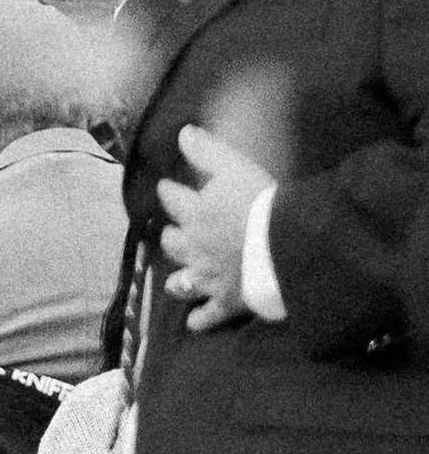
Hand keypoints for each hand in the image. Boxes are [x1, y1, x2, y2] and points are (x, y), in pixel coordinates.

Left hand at [157, 125, 271, 331]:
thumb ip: (207, 150)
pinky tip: (195, 321)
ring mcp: (208, 278)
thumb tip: (183, 132)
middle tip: (178, 232)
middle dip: (173, 236)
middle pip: (172, 241)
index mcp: (195, 213)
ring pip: (181, 281)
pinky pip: (207, 316)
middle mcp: (194, 247)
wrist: (285, 247)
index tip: (168, 186)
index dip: (170, 191)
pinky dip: (200, 319)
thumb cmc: (261, 202)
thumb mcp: (234, 166)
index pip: (172, 198)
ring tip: (180, 277)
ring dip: (179, 278)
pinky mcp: (226, 303)